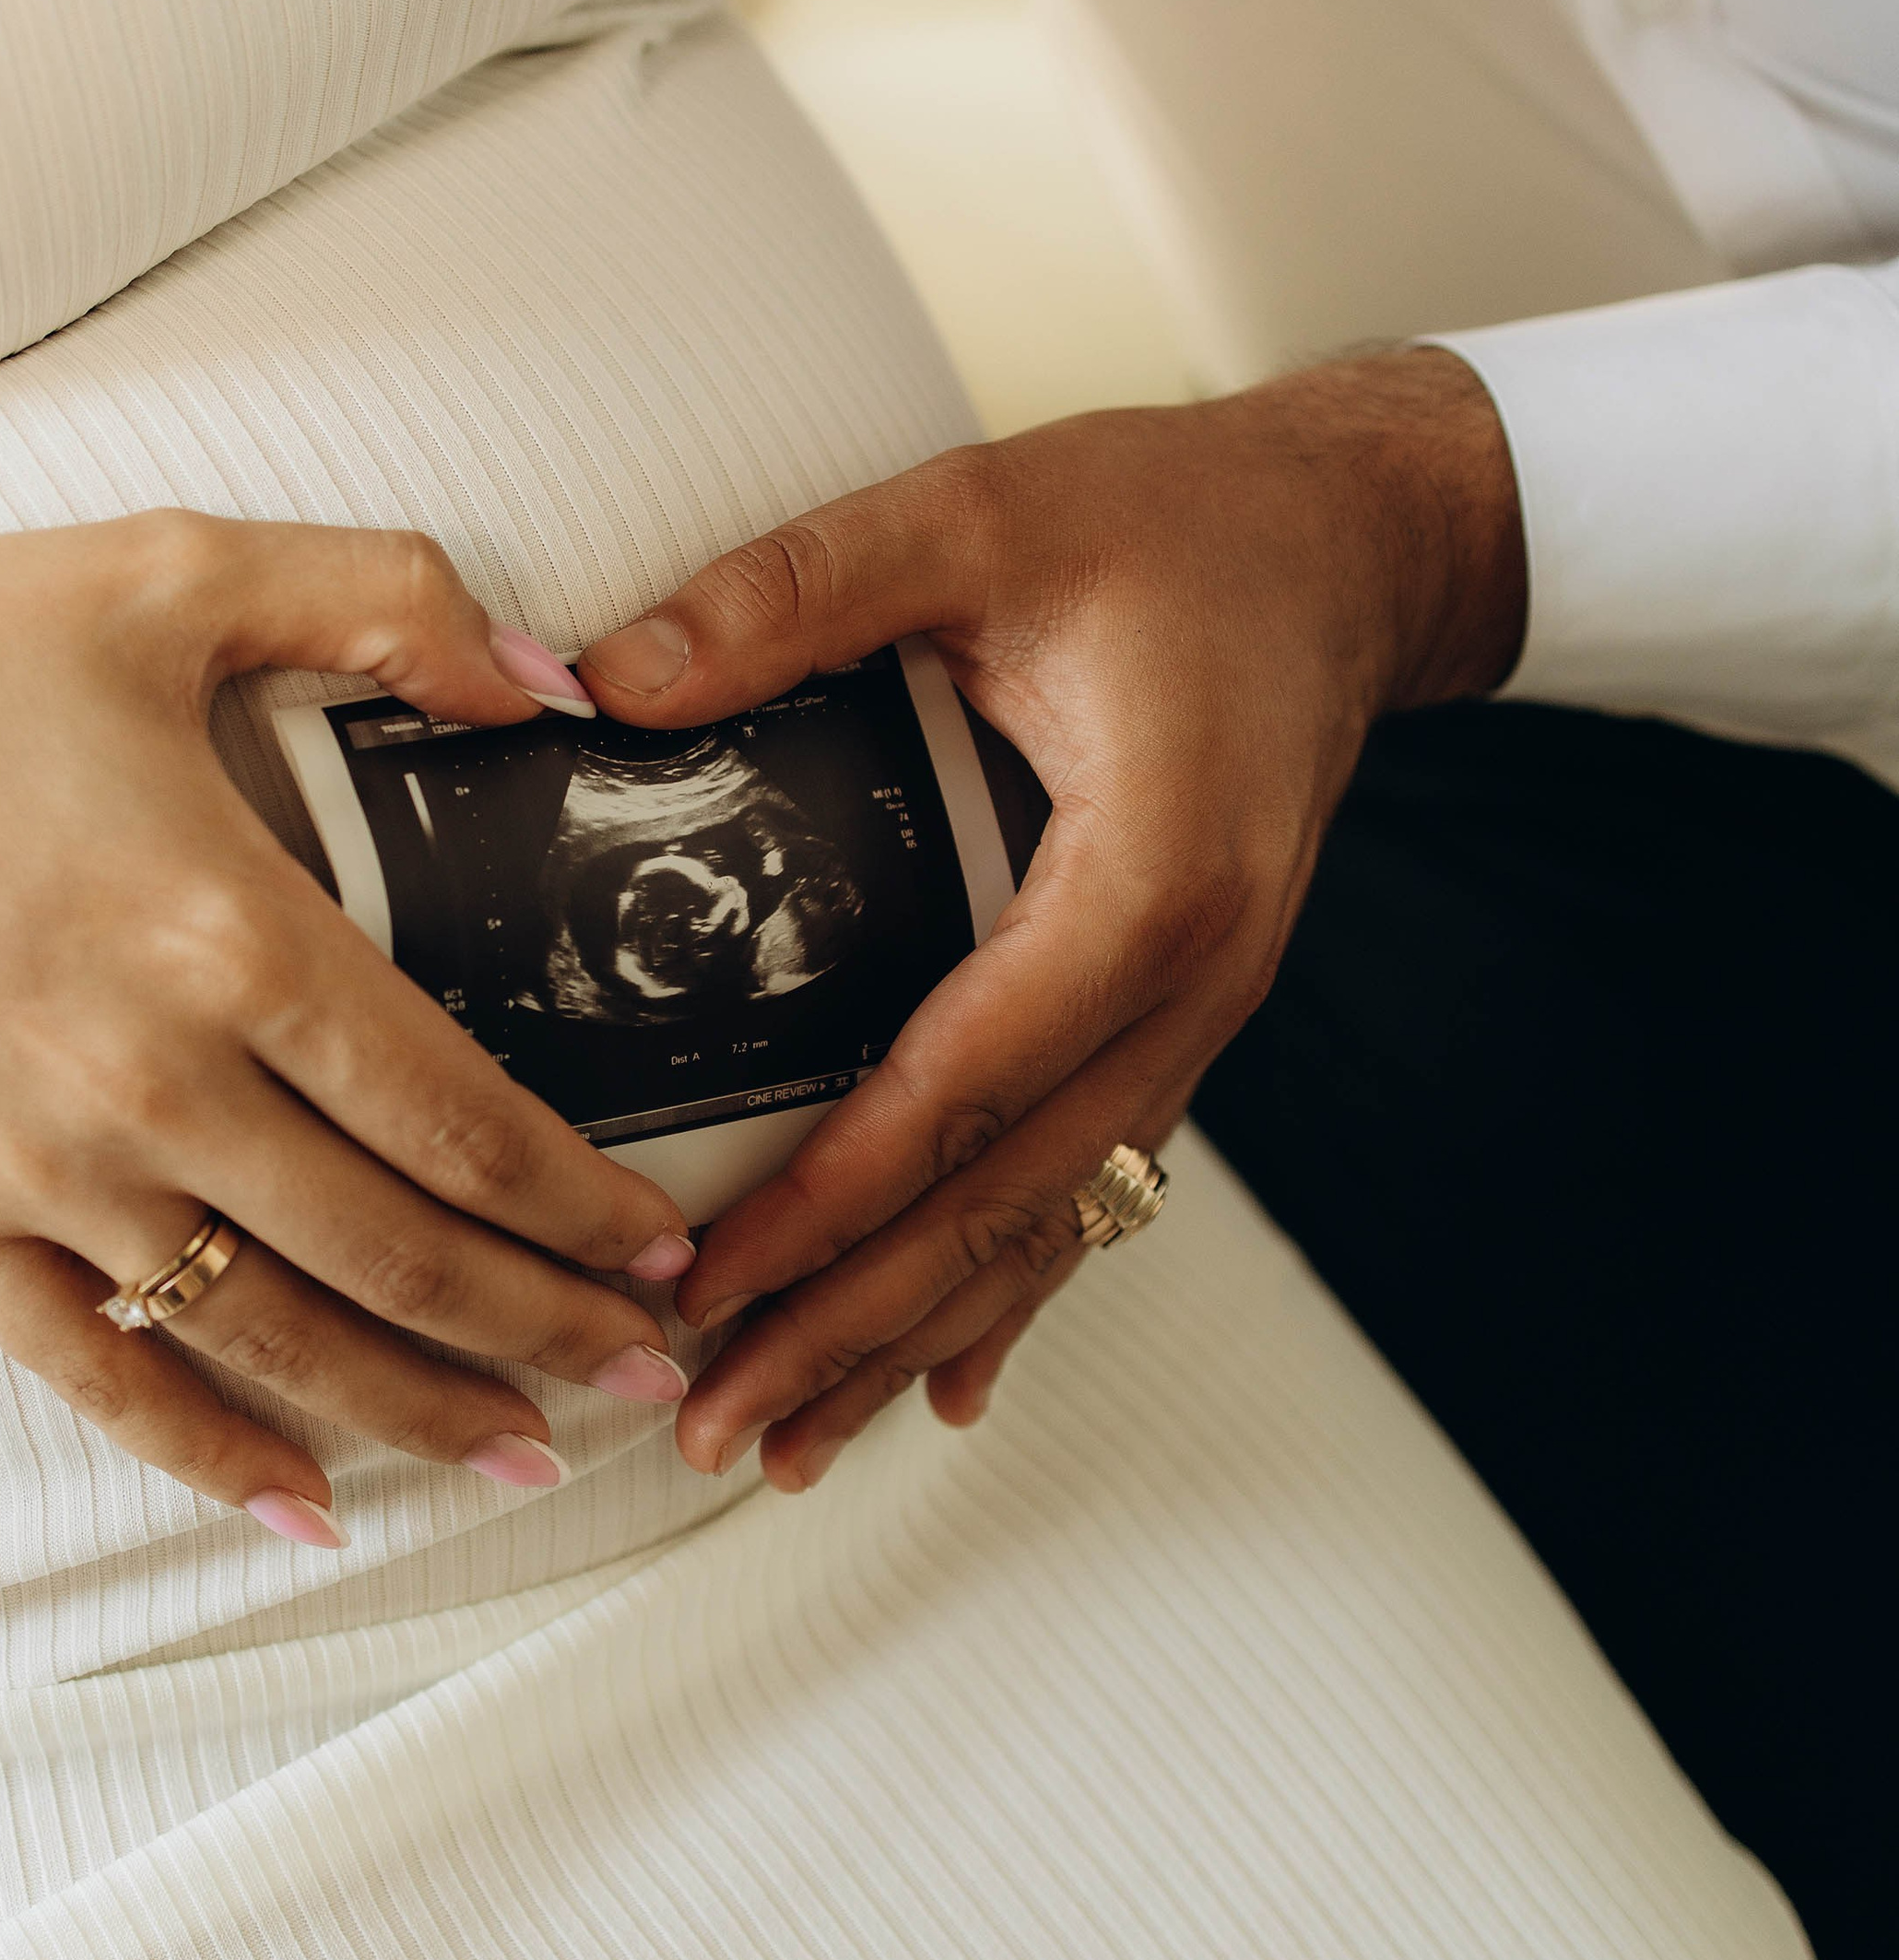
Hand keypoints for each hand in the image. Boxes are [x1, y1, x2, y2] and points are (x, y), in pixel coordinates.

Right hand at [0, 513, 696, 1541]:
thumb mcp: (169, 571)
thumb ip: (385, 599)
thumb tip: (547, 679)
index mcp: (231, 936)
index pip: (461, 1119)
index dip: (578, 1207)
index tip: (656, 1247)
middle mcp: (153, 1083)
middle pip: (402, 1255)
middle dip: (546, 1329)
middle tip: (646, 1369)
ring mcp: (47, 1171)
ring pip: (280, 1338)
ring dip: (423, 1410)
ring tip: (530, 1451)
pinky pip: (100, 1376)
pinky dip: (209, 1457)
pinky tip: (309, 1507)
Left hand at [577, 349, 1524, 1484]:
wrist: (1349, 546)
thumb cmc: (1180, 524)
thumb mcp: (980, 513)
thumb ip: (799, 590)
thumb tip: (610, 677)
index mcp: (1149, 880)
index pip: (970, 1081)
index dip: (835, 1197)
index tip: (707, 1281)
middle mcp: (1193, 983)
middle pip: (1011, 1200)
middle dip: (855, 1323)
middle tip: (713, 1424)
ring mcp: (1200, 1019)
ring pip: (1053, 1223)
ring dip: (918, 1338)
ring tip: (787, 1446)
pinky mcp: (1182, 1021)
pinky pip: (1094, 1186)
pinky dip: (1013, 1290)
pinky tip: (945, 1383)